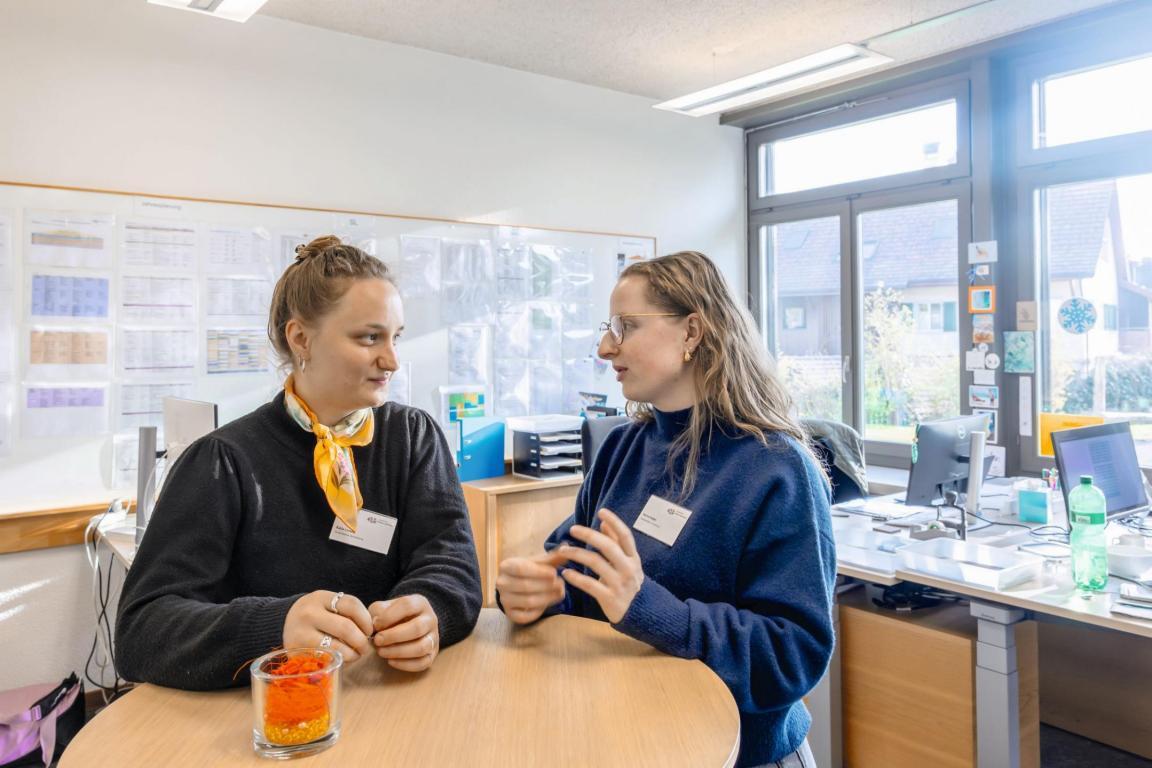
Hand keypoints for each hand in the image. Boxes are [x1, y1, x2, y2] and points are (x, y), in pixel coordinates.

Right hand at [283, 590, 373, 662]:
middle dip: (362, 640)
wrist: (283, 623)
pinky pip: (325, 659)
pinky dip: (339, 660)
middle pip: (346, 628)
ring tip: (357, 654)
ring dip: (353, 654)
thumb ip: (347, 612)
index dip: (366, 619)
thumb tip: (373, 627)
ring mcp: (302, 633)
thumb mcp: (327, 604)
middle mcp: (309, 613)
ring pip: (337, 647)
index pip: (352, 605)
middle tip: (366, 646)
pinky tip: (343, 658)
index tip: (370, 629)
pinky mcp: (298, 651)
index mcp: (321, 598)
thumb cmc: (315, 615)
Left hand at [369, 594, 439, 671]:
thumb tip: (375, 625)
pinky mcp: (432, 654)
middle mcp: (430, 619)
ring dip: (398, 652)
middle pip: (417, 628)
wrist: (408, 625)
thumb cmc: (393, 616)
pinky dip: (405, 664)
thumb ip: (377, 612)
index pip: (408, 605)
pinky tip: (390, 661)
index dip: (389, 616)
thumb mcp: (384, 607)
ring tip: (381, 652)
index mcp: (419, 603)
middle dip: (394, 636)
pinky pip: (423, 663)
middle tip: (377, 641)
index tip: (376, 625)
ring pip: (422, 647)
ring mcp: (434, 637)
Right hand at [496, 550, 567, 624]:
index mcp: (505, 566)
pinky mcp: (509, 614)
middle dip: (547, 586)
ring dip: (547, 598)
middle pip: (525, 586)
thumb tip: (566, 546)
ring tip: (560, 592)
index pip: (520, 569)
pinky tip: (548, 604)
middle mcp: (501, 583)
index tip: (555, 573)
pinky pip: (525, 616)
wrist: (513, 586)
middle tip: (562, 584)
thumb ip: (552, 556)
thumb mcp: (537, 562)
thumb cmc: (528, 571)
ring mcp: (504, 599)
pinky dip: (539, 611)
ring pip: (528, 602)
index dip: (539, 572)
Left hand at [558, 509, 643, 623]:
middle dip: (589, 535)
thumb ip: (617, 545)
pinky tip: (565, 573)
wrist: (639, 614)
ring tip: (563, 550)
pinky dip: (575, 577)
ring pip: (595, 563)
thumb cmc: (629, 584)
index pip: (625, 536)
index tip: (601, 512)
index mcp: (633, 559)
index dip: (614, 522)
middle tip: (573, 529)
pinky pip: (589, 584)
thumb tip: (604, 524)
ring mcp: (619, 584)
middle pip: (608, 547)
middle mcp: (628, 569)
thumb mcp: (628, 564)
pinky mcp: (609, 598)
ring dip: (576, 554)